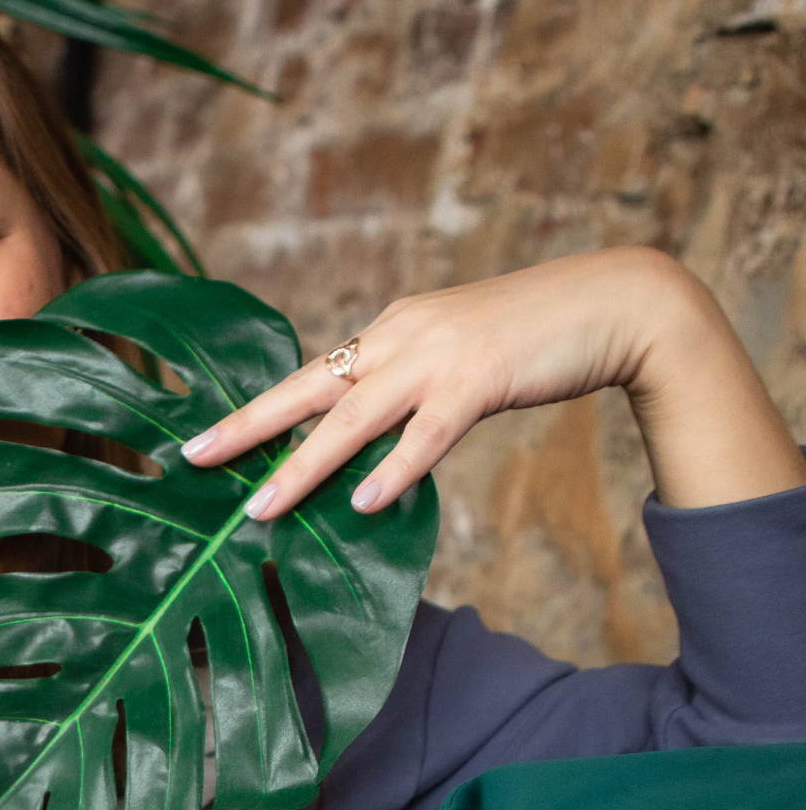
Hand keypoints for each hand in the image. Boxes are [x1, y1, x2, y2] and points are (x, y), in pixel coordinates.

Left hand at [180, 249, 802, 520]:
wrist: (614, 302)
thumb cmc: (535, 337)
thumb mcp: (456, 358)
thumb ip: (410, 395)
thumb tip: (371, 451)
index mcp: (391, 329)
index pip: (311, 373)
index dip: (257, 408)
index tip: (205, 439)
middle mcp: (401, 335)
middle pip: (308, 386)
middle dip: (248, 426)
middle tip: (194, 459)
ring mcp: (439, 356)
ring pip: (354, 417)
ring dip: (304, 464)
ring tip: (261, 507)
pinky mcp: (482, 379)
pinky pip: (427, 432)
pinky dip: (395, 467)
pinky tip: (365, 500)